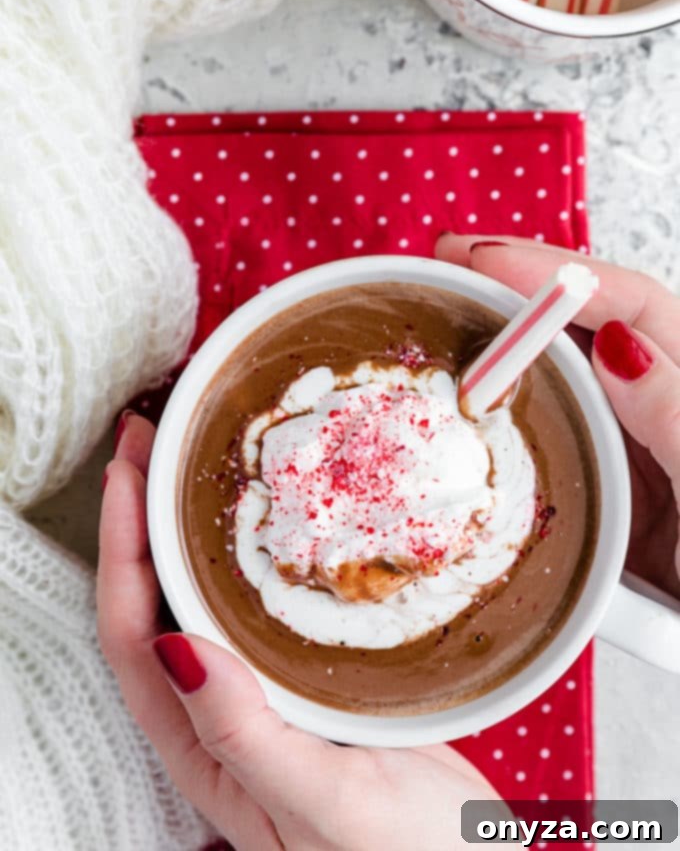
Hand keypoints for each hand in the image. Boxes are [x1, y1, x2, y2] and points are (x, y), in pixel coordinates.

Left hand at [98, 415, 500, 850]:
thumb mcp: (325, 807)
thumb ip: (249, 738)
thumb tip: (182, 648)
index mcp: (203, 750)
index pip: (133, 636)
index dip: (120, 551)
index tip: (126, 473)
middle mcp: (223, 716)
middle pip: (159, 603)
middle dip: (145, 520)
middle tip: (155, 441)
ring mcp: (268, 694)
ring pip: (209, 596)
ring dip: (192, 528)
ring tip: (199, 461)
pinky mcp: (313, 680)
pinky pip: (265, 602)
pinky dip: (257, 550)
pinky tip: (280, 515)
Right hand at [436, 234, 679, 600]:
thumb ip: (677, 417)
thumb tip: (621, 348)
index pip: (631, 305)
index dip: (560, 275)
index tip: (488, 260)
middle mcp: (652, 403)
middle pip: (585, 323)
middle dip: (519, 282)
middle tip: (449, 261)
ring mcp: (620, 443)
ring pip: (556, 369)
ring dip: (502, 332)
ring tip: (444, 302)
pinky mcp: (594, 485)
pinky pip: (539, 427)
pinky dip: (499, 401)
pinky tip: (462, 391)